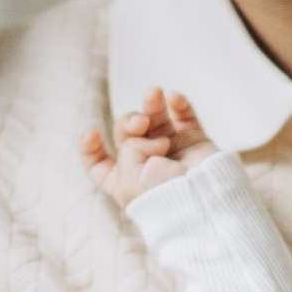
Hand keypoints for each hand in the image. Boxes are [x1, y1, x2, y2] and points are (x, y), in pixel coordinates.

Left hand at [82, 86, 215, 207]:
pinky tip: (173, 98)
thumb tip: (151, 134)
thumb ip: (128, 146)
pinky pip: (183, 115)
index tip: (92, 134)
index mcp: (123, 181)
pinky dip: (178, 103)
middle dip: (129, 121)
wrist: (201, 197)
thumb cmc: (162, 194)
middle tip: (140, 124)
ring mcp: (170, 151)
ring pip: (154, 118)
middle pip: (126, 132)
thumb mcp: (129, 173)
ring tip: (153, 94)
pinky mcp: (193, 141)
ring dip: (151, 103)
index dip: (90, 147)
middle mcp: (145, 165)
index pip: (99, 163)